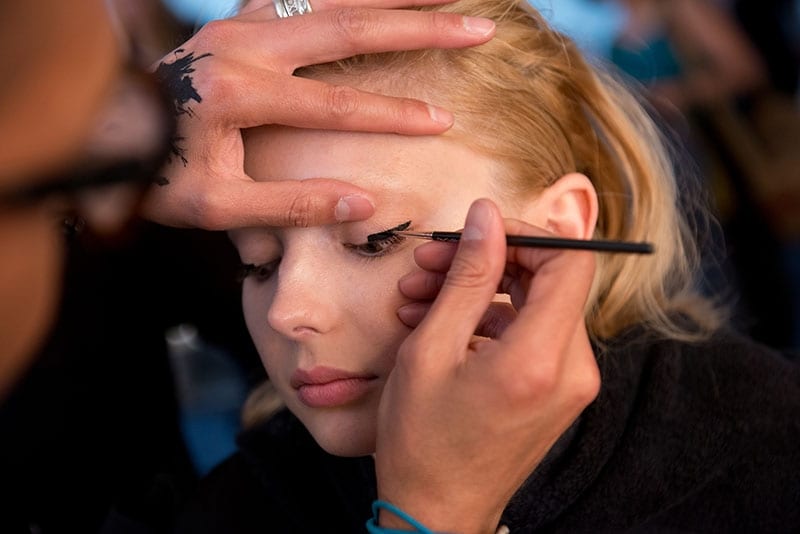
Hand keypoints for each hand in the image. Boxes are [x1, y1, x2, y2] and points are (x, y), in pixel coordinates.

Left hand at [141, 0, 495, 229]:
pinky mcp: (234, 21)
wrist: (103, 136)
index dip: (394, 115)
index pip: (335, 106)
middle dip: (420, 28)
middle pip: (347, 26)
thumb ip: (292, 205)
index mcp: (237, 94)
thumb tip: (364, 204)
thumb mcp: (217, 208)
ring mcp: (236, 25)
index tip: (443, 122)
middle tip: (477, 26)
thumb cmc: (155, 178)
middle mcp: (241, 46)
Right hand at [374, 199, 600, 532]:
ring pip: (535, 305)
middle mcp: (571, 370)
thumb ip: (467, 277)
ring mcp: (570, 383)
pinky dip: (490, 320)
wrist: (438, 512)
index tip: (477, 234)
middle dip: (488, 262)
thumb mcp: (431, 349)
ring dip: (481, 291)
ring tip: (421, 296)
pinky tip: (440, 322)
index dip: (525, 234)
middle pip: (550, 280)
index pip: (570, 261)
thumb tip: (486, 217)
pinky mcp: (558, 391)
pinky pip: (531, 334)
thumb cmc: (424, 442)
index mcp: (540, 359)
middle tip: (430, 263)